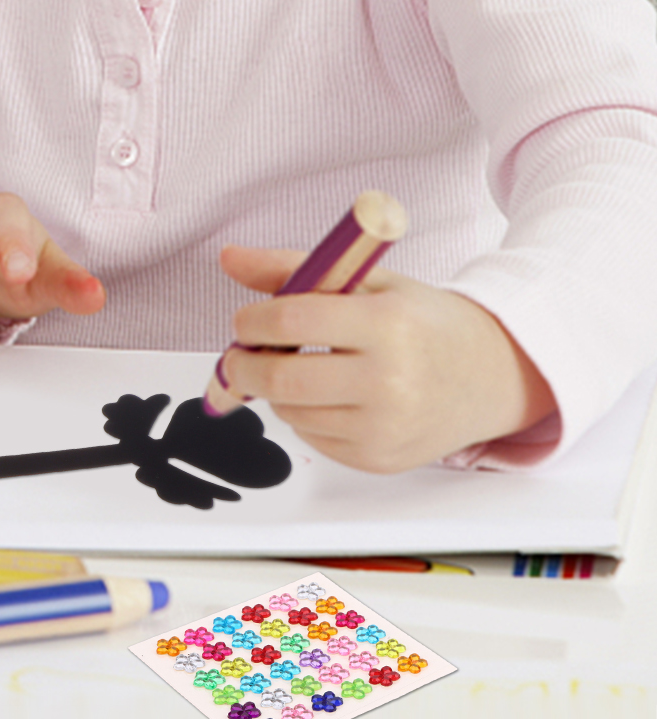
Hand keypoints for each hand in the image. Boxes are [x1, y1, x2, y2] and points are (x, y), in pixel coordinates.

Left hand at [216, 246, 557, 472]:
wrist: (490, 374)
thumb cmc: (422, 321)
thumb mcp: (366, 280)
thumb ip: (292, 268)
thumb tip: (229, 258)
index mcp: (387, 324)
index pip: (293, 321)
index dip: (252, 321)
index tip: (244, 320)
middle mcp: (390, 381)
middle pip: (283, 380)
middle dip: (243, 367)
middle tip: (239, 355)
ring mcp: (387, 428)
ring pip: (292, 413)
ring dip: (275, 390)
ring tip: (295, 367)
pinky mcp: (381, 460)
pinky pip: (314, 439)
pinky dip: (304, 416)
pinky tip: (328, 395)